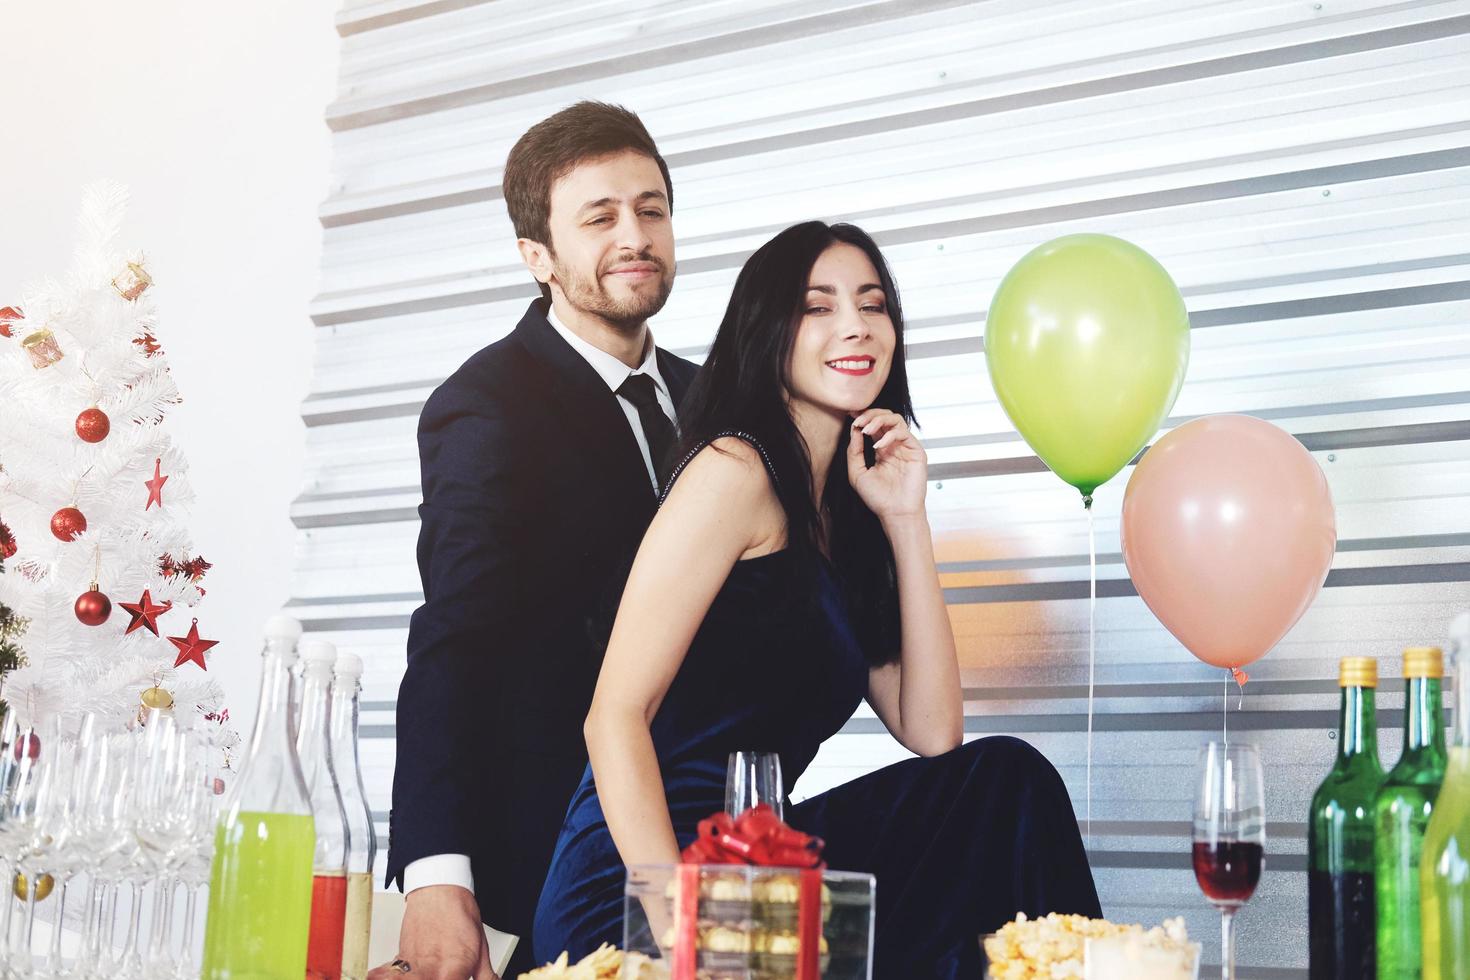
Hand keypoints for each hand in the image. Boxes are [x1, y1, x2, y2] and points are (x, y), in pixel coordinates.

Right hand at [367, 885, 497, 979]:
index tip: (461, 978)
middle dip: (445, 978)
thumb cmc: (459, 913)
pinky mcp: (401, 960)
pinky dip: (407, 975)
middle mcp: (430, 974)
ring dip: (427, 975)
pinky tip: (419, 969)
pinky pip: (400, 976)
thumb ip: (485, 975)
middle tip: (450, 974)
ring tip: (436, 969)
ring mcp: (413, 968)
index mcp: (453, 973)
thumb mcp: (482, 947)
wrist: (439, 891)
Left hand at [847, 409, 926, 520]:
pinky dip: (889, 435)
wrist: (895, 513)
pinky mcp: (916, 451)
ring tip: (867, 429)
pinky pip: (903, 433)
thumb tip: (854, 429)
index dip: (863, 416)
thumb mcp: (857, 473)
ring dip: (879, 420)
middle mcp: (894, 446)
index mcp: (881, 449)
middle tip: (858, 420)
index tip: (850, 414)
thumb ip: (854, 451)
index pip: (874, 425)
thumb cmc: (877, 497)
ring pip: (895, 419)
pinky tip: (878, 446)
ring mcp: (906, 447)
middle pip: (885, 417)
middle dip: (870, 414)